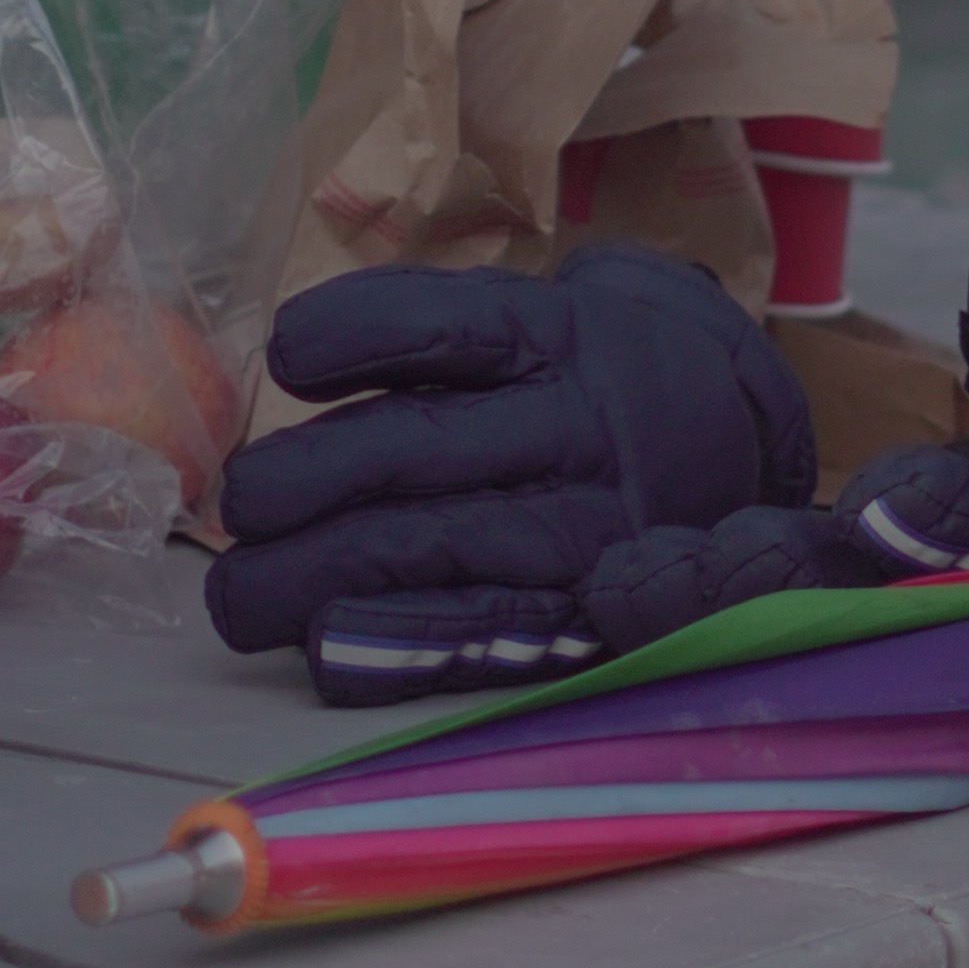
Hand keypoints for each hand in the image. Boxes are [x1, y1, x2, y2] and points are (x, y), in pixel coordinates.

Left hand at [205, 245, 817, 679]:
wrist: (730, 432)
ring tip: (239, 598)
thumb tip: (279, 365)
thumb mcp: (529, 317)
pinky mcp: (593, 608)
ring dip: (321, 574)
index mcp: (552, 333)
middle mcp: (574, 424)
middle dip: (307, 480)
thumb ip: (424, 338)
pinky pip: (488, 631)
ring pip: (438, 545)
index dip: (356, 332)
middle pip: (421, 445)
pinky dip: (400, 645)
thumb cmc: (578, 373)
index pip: (445, 323)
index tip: (284, 354)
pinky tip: (326, 650)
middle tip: (238, 508)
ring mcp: (588, 522)